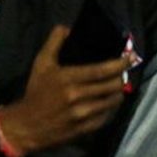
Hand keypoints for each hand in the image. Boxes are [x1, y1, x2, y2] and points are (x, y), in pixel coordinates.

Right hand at [0, 25, 131, 155]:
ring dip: (118, 92)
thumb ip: (54, 43)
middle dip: (121, 77)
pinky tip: (108, 101)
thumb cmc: (36, 92)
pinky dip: (111, 107)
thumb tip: (66, 27)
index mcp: (68, 79)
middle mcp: (77, 96)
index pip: (102, 70)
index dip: (120, 63)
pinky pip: (108, 116)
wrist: (26, 126)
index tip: (131, 57)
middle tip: (123, 72)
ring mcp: (83, 114)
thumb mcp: (41, 64)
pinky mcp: (86, 128)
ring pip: (114, 101)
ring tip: (117, 85)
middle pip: (113, 85)